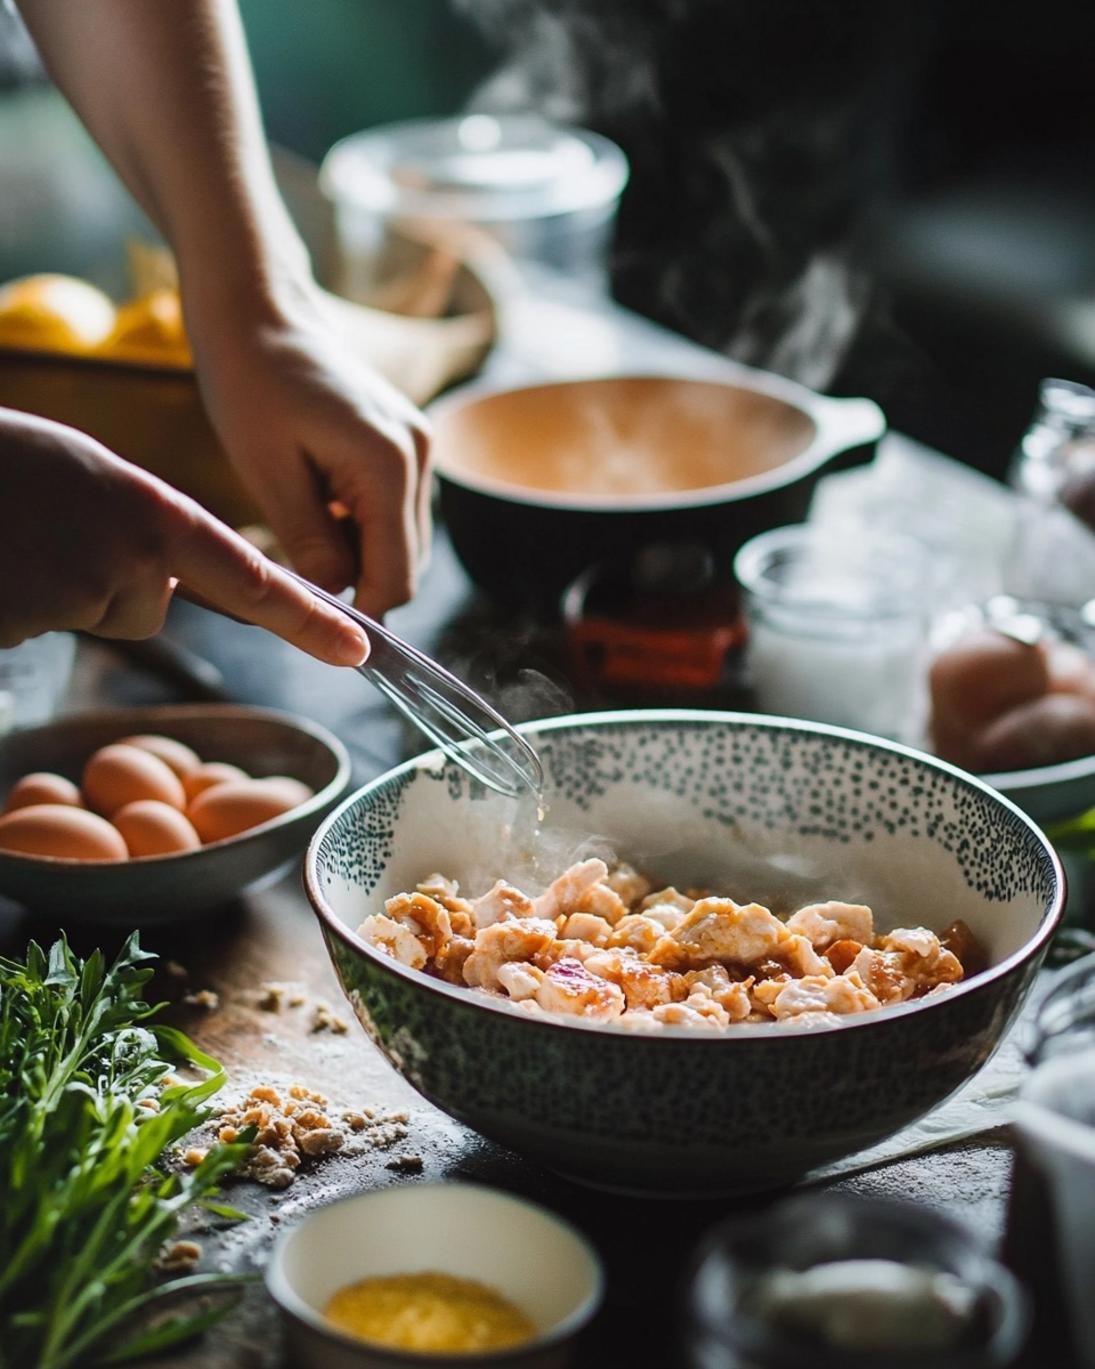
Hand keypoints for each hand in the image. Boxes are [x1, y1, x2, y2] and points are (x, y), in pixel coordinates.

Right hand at [0, 407, 367, 664]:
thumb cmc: (6, 464)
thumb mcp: (91, 472)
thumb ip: (147, 524)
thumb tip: (171, 583)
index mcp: (155, 510)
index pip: (250, 578)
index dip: (306, 619)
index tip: (358, 649)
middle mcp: (130, 555)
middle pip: (148, 607)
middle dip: (110, 583)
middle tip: (52, 531)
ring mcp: (78, 591)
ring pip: (95, 616)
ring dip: (60, 591)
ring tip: (20, 540)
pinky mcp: (32, 619)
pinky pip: (43, 628)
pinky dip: (20, 606)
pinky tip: (3, 566)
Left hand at [186, 280, 431, 618]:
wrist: (261, 311)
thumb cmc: (251, 382)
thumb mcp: (268, 472)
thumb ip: (310, 544)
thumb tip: (334, 601)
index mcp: (388, 464)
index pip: (396, 575)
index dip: (360, 610)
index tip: (314, 620)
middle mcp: (419, 456)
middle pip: (407, 564)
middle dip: (357, 581)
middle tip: (295, 569)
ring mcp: (419, 447)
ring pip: (403, 541)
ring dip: (357, 553)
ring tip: (300, 526)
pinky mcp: (408, 444)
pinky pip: (394, 511)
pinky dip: (360, 526)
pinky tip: (317, 502)